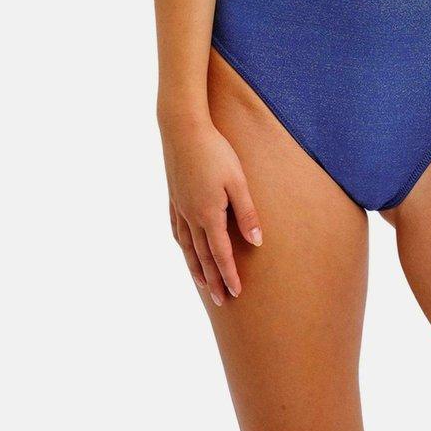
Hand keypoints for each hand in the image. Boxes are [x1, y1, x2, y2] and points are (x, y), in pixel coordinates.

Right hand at [160, 117, 262, 305]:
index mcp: (208, 215)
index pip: (221, 254)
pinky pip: (177, 230)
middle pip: (203, 257)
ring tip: (204, 285)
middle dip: (213, 280)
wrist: (183, 129)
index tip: (237, 294)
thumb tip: (256, 243)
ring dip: (197, 268)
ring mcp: (179, 208)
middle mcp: (191, 217)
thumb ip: (247, 213)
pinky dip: (183, 246)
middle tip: (222, 301)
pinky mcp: (174, 197)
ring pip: (187, 247)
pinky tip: (185, 248)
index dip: (229, 275)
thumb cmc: (216, 151)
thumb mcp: (237, 181)